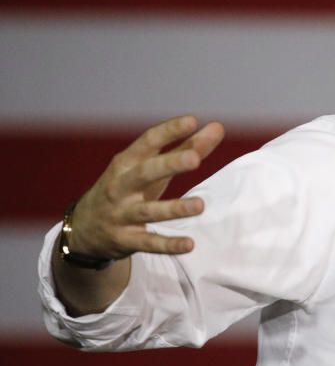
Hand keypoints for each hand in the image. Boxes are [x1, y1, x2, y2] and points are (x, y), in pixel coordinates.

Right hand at [66, 115, 224, 260]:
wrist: (84, 229)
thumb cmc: (127, 190)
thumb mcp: (150, 168)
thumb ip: (186, 148)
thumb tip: (218, 127)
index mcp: (126, 163)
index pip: (147, 142)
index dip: (168, 131)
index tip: (191, 120)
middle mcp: (120, 186)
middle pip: (145, 173)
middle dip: (169, 164)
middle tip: (195, 158)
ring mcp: (121, 214)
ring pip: (148, 211)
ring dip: (174, 208)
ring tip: (200, 205)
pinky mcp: (125, 239)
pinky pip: (149, 242)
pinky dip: (168, 244)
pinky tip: (189, 244)